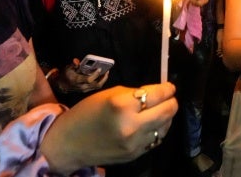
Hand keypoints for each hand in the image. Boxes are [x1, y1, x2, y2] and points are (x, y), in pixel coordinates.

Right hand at [42, 83, 177, 172]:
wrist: (69, 144)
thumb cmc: (86, 113)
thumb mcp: (108, 95)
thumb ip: (132, 94)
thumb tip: (154, 93)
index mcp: (122, 105)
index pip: (157, 95)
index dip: (167, 89)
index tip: (169, 86)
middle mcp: (132, 125)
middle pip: (168, 111)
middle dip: (171, 101)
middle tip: (169, 97)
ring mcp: (135, 143)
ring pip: (165, 126)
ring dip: (167, 116)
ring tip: (161, 110)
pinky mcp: (136, 155)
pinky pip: (156, 139)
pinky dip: (158, 129)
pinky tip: (153, 124)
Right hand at [57, 58, 108, 92]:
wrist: (62, 85)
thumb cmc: (66, 75)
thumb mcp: (68, 68)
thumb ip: (73, 65)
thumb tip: (76, 61)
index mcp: (77, 81)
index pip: (89, 79)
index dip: (95, 74)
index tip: (99, 68)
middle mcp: (82, 86)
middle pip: (96, 85)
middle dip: (103, 78)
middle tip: (107, 71)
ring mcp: (85, 89)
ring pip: (97, 86)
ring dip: (103, 80)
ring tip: (106, 72)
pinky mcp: (87, 90)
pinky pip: (96, 86)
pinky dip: (100, 81)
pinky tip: (102, 75)